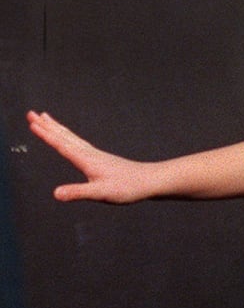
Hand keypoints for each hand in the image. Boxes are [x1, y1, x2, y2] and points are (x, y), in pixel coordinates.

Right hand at [26, 110, 156, 203]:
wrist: (148, 181)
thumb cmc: (127, 187)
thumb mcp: (100, 193)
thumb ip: (77, 192)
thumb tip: (56, 193)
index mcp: (86, 159)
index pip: (61, 144)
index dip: (46, 134)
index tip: (32, 123)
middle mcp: (89, 153)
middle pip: (64, 136)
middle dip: (47, 125)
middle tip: (31, 113)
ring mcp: (94, 154)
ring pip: (70, 137)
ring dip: (56, 128)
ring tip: (45, 119)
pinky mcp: (99, 158)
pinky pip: (77, 143)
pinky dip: (67, 137)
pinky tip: (67, 139)